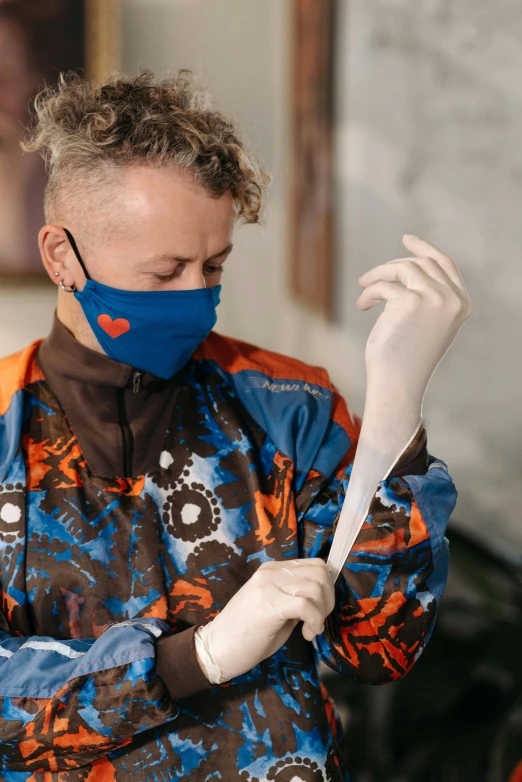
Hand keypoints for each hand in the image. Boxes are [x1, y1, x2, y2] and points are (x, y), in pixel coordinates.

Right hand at [198, 559, 334, 681]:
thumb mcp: (276, 607)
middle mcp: (271, 572)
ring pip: (315, 588)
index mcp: (273, 569)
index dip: (327, 588)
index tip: (320, 611)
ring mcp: (268, 585)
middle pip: (320, 573)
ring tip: (310, 630)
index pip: (315, 564)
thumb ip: (295, 596)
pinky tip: (306, 634)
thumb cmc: (247, 634)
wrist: (217, 649)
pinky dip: (314, 621)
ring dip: (321, 613)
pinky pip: (305, 605)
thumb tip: (323, 597)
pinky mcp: (268, 604)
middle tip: (317, 621)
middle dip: (328, 600)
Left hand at [357, 235, 471, 422]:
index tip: (406, 239)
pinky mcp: (410, 301)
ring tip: (363, 290)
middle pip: (420, 264)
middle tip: (367, 279)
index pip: (445, 264)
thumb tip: (409, 269)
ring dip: (377, 276)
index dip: (425, 249)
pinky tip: (363, 306)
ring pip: (401, 269)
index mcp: (461, 304)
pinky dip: (369, 292)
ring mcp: (433, 298)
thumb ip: (428, 297)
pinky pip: (384, 285)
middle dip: (390, 268)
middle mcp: (452, 299)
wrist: (398, 383)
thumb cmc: (406, 358)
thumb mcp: (425, 324)